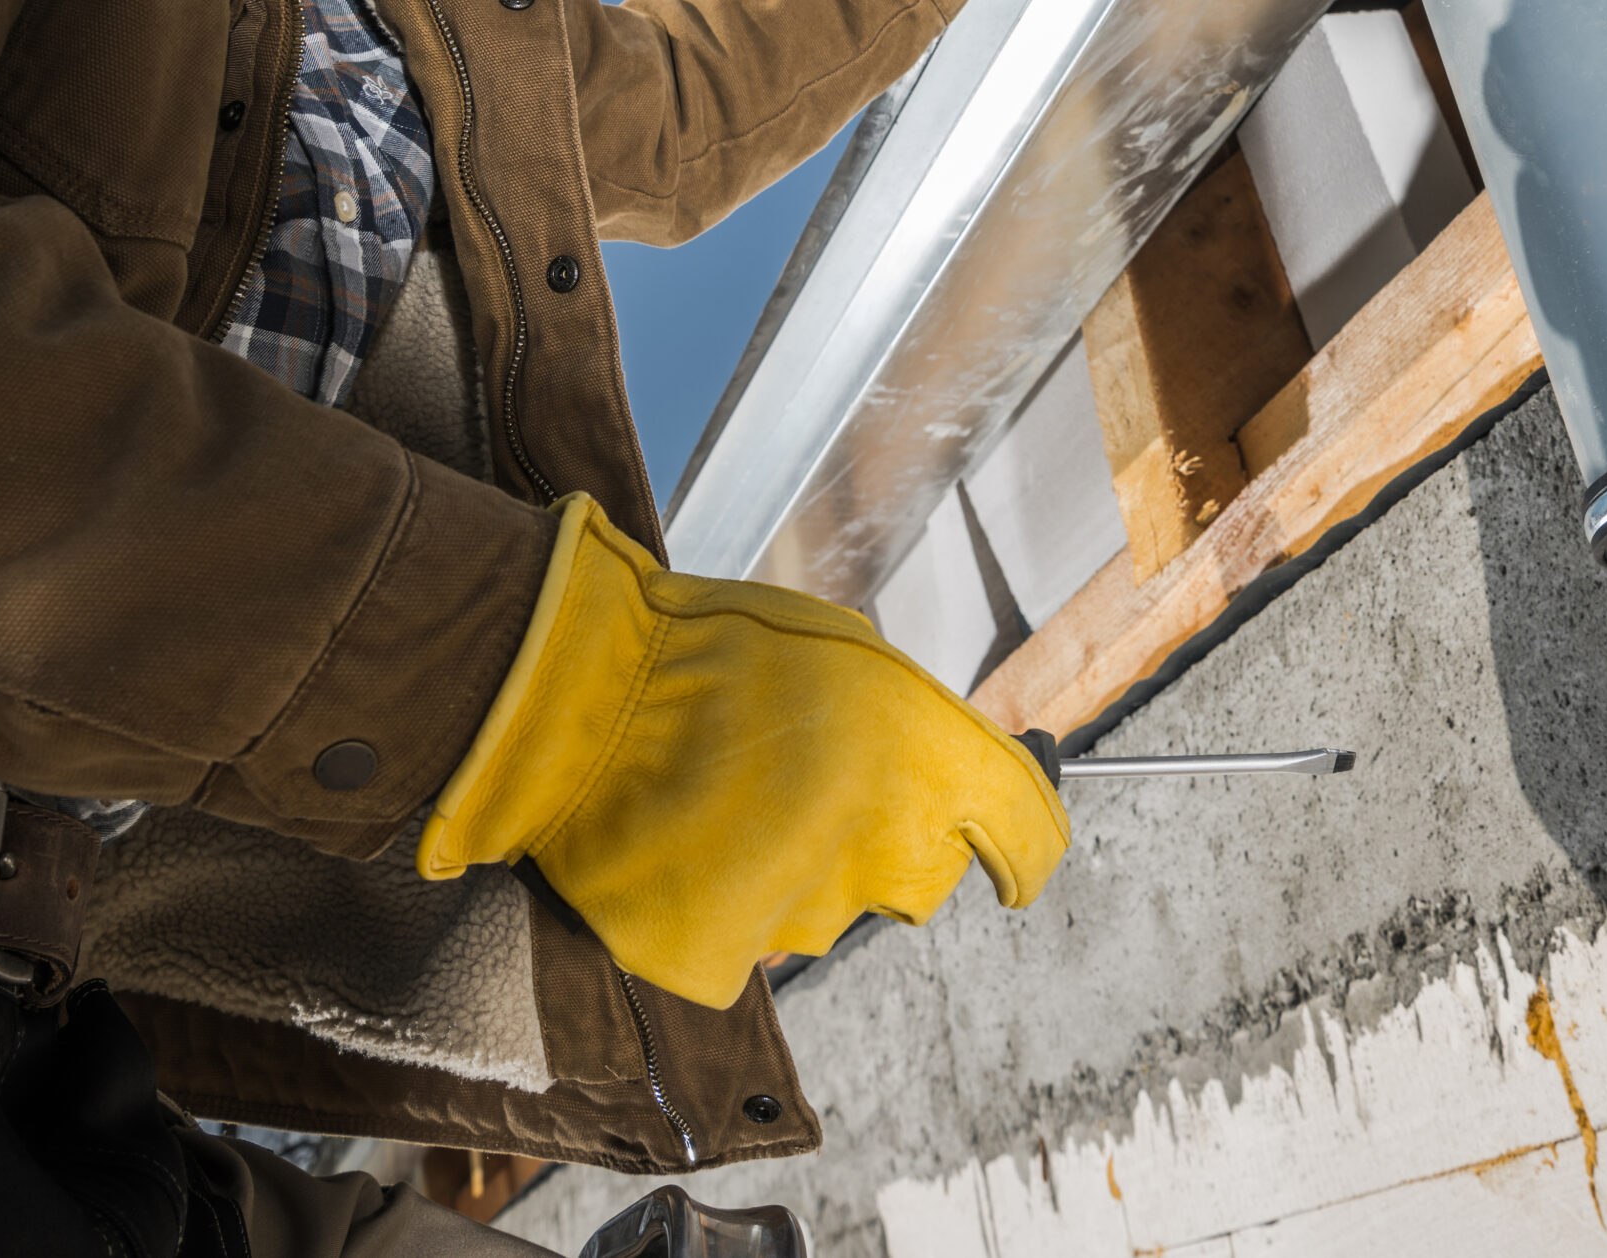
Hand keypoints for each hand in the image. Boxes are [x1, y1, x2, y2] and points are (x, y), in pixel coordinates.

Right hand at [417, 494, 1070, 1008]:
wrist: (577, 696)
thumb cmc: (713, 651)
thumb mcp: (849, 649)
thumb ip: (922, 725)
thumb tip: (966, 774)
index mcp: (925, 762)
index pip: (1029, 839)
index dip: (1026, 850)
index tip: (1013, 860)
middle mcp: (880, 848)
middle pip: (921, 879)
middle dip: (886, 842)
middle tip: (810, 786)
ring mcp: (802, 914)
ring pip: (831, 911)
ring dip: (801, 869)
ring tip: (732, 799)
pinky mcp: (725, 957)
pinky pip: (752, 942)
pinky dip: (729, 906)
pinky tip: (694, 844)